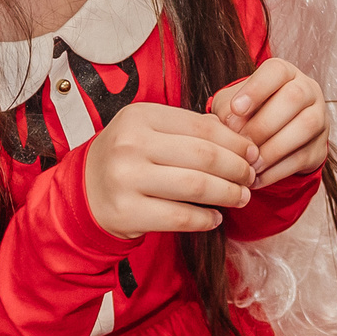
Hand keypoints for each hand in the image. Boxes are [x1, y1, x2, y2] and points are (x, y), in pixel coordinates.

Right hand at [81, 102, 256, 239]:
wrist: (83, 192)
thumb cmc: (128, 158)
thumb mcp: (149, 131)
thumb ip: (190, 129)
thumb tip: (241, 138)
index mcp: (139, 116)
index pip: (202, 127)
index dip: (234, 142)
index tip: (252, 152)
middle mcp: (130, 145)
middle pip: (203, 157)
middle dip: (237, 168)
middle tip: (251, 177)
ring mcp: (126, 179)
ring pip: (196, 187)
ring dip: (227, 194)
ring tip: (241, 197)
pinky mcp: (126, 213)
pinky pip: (179, 218)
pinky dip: (205, 219)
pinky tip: (216, 218)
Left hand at [209, 59, 329, 188]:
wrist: (273, 135)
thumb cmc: (249, 112)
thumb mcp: (233, 104)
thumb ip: (228, 109)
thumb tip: (230, 125)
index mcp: (284, 73)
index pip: (276, 71)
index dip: (257, 88)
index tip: (236, 108)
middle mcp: (307, 89)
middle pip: (294, 98)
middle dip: (263, 123)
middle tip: (240, 143)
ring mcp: (319, 117)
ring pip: (305, 126)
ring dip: (274, 148)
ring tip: (249, 164)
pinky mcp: (320, 146)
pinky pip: (303, 157)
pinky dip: (277, 171)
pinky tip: (257, 178)